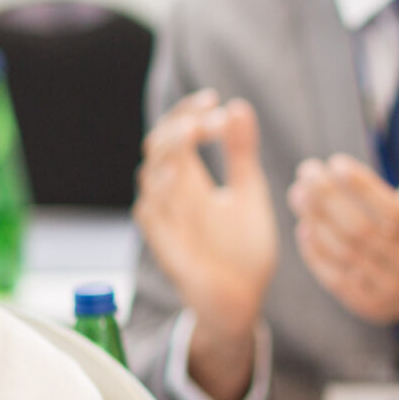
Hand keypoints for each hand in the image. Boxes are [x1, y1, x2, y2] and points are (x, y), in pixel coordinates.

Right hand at [135, 91, 278, 344]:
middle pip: (158, 146)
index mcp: (190, 179)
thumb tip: (237, 107)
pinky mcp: (166, 245)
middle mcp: (172, 195)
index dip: (187, 111)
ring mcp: (166, 220)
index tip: (214, 99)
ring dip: (169, 151)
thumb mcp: (248, 192)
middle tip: (208, 114)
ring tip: (193, 132)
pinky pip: (150, 214)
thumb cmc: (241, 248)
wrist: (241, 301)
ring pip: (150, 175)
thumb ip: (241, 153)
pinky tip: (178, 173)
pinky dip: (160, 191)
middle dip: (179, 124)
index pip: (175, 131)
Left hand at [287, 97, 398, 327]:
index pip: (389, 209)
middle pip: (361, 230)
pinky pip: (335, 278)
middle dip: (328, 200)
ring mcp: (388, 285)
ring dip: (316, 222)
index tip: (333, 163)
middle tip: (305, 173)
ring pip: (345, 253)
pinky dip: (316, 253)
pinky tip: (304, 227)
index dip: (360, 187)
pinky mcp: (368, 303)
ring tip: (297, 193)